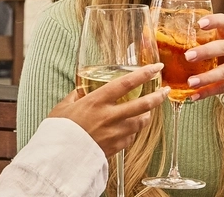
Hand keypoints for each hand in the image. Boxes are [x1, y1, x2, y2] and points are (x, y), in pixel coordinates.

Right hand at [49, 63, 168, 156]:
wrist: (59, 157)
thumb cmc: (59, 130)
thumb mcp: (63, 107)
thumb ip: (75, 96)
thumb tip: (81, 90)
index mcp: (97, 101)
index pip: (126, 84)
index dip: (143, 74)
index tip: (155, 68)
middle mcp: (109, 116)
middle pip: (142, 105)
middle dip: (157, 97)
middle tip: (164, 91)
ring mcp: (115, 133)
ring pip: (140, 122)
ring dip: (146, 116)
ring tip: (147, 112)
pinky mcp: (116, 147)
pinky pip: (130, 138)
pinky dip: (132, 133)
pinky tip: (128, 130)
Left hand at [184, 13, 223, 100]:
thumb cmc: (219, 49)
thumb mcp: (213, 40)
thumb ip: (193, 38)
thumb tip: (150, 38)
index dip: (214, 21)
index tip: (200, 24)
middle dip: (206, 52)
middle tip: (188, 56)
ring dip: (206, 77)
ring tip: (190, 82)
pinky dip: (208, 92)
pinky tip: (193, 96)